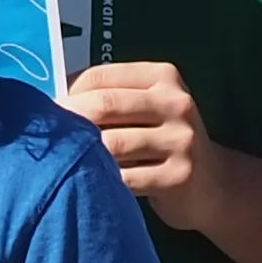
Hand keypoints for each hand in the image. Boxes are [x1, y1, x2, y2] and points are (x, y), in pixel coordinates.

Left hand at [62, 63, 227, 229]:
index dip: (69, 92)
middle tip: (47, 137)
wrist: (214, 186)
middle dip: (68, 121)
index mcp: (164, 76)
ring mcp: (181, 140)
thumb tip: (55, 101)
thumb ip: (113, 98)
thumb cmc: (165, 142)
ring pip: (112, 144)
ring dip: (83, 154)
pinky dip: (102, 180)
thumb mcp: (150, 108)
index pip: (102, 76)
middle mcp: (176, 103)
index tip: (50, 111)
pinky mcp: (178, 176)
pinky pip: (125, 178)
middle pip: (105, 105)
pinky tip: (91, 183)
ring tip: (65, 161)